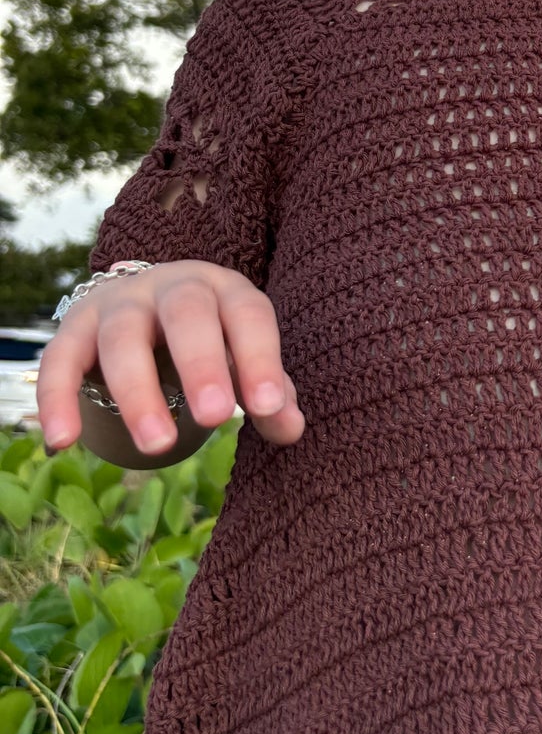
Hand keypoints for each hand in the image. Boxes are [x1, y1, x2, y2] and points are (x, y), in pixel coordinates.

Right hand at [37, 261, 304, 459]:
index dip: (260, 359)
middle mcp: (172, 287)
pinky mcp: (75, 328)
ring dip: (138, 393)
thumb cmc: (210, 340)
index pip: (248, 315)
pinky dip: (58, 398)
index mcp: (224, 290)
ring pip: (123, 337)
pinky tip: (63, 441)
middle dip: (201, 364)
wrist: (143, 307)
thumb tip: (291, 428)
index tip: (268, 408)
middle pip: (186, 314)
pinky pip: (61, 359)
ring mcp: (119, 304)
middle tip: (217, 418)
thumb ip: (270, 393)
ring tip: (159, 446)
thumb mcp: (242, 357)